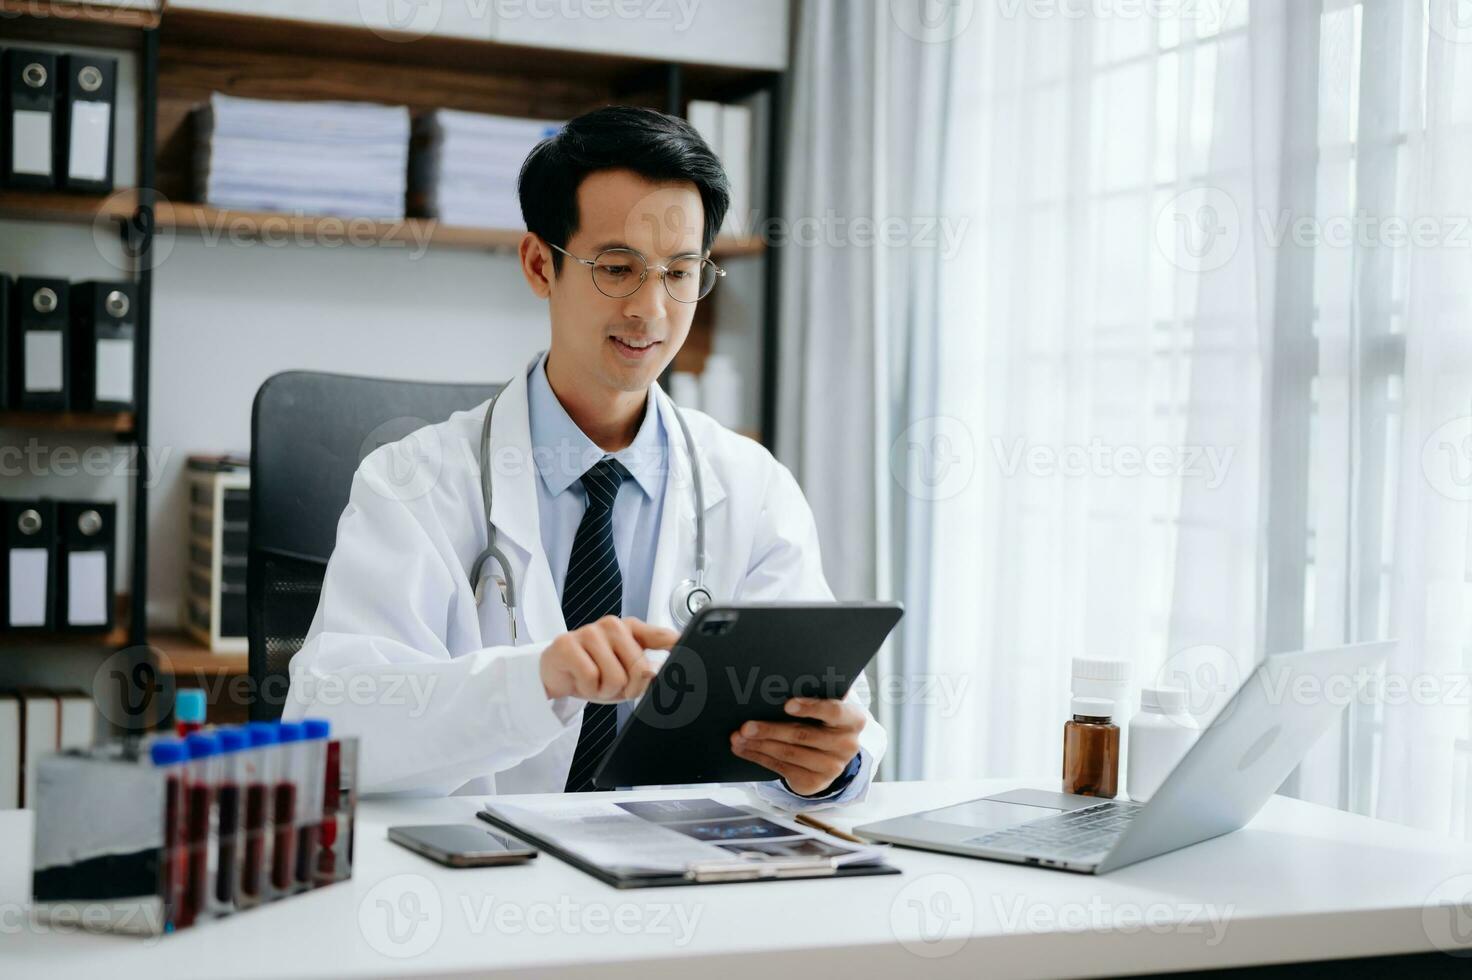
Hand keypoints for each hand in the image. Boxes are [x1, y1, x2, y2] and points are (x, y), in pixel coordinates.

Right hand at [540, 616, 680, 701]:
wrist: (556, 673)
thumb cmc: (594, 671)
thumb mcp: (626, 675)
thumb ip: (647, 674)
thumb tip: (662, 678)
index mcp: (632, 630)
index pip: (662, 637)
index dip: (680, 646)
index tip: (694, 654)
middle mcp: (614, 625)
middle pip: (640, 669)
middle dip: (628, 689)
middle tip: (612, 686)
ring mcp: (590, 631)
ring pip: (616, 677)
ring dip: (605, 690)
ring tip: (595, 681)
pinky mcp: (568, 643)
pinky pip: (591, 678)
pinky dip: (587, 689)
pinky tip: (580, 680)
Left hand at [729, 698, 864, 796]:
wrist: (835, 752)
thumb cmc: (825, 719)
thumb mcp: (828, 706)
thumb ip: (814, 695)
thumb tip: (777, 685)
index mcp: (853, 720)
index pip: (834, 711)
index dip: (810, 707)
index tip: (786, 704)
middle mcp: (847, 746)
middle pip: (803, 735)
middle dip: (771, 730)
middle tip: (746, 726)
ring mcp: (832, 768)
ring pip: (789, 754)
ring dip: (759, 745)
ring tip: (738, 737)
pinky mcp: (815, 783)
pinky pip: (782, 769)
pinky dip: (759, 757)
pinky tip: (744, 749)